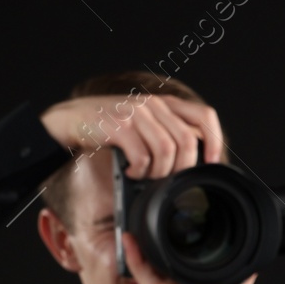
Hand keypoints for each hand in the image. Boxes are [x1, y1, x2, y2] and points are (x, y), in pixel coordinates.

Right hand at [39, 93, 224, 174]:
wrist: (70, 119)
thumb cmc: (109, 127)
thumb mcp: (143, 123)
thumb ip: (166, 132)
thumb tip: (193, 160)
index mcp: (164, 104)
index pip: (204, 116)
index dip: (214, 140)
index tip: (212, 162)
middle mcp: (153, 105)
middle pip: (187, 141)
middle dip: (182, 167)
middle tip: (167, 178)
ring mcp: (136, 113)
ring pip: (166, 151)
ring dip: (159, 172)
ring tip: (146, 176)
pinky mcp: (118, 126)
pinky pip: (142, 156)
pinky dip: (140, 171)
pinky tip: (131, 172)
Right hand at [122, 232, 255, 283]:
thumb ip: (244, 277)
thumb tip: (258, 259)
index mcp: (201, 278)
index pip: (195, 253)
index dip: (193, 237)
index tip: (194, 219)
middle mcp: (182, 280)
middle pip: (172, 253)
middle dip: (167, 236)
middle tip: (166, 216)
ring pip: (153, 257)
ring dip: (146, 241)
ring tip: (144, 221)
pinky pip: (139, 269)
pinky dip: (133, 253)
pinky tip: (130, 238)